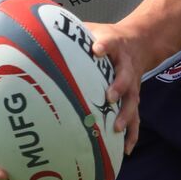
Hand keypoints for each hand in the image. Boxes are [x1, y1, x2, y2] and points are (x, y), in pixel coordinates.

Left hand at [85, 22, 142, 153]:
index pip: (110, 43)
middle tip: (109, 96)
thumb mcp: (93, 29)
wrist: (139, 42)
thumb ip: (73, 32)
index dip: (104, 45)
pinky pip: (136, 118)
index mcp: (115, 46)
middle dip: (118, 86)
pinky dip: (132, 134)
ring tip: (116, 128)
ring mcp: (133, 84)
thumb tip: (41, 30)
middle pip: (125, 76)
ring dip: (125, 115)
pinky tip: (125, 149)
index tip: (97, 49)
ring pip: (132, 100)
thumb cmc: (108, 39)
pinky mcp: (134, 98)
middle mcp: (126, 66)